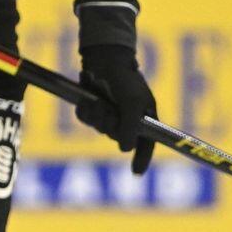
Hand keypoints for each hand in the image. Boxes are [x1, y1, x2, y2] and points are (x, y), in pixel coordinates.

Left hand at [75, 43, 156, 175]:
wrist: (104, 59)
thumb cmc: (126, 80)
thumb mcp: (133, 102)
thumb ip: (131, 126)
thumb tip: (126, 149)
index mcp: (144, 120)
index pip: (146, 146)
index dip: (141, 160)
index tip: (136, 173)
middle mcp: (126, 121)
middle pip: (117, 137)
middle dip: (111, 123)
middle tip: (109, 106)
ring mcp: (108, 116)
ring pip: (99, 127)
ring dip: (97, 113)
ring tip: (99, 96)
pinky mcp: (91, 111)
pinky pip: (85, 118)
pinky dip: (85, 109)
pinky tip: (89, 95)